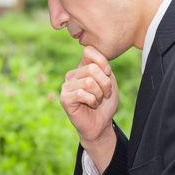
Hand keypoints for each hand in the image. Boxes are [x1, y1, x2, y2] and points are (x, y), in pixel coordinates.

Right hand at [60, 46, 118, 167]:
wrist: (100, 123)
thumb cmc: (105, 103)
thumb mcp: (109, 82)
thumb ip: (104, 69)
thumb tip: (98, 67)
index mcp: (82, 67)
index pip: (89, 51)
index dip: (102, 61)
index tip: (108, 73)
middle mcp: (72, 74)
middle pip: (92, 68)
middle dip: (105, 83)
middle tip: (105, 94)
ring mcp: (66, 86)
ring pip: (89, 82)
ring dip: (99, 94)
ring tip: (97, 100)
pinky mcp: (64, 98)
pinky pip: (82, 94)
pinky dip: (92, 101)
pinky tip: (91, 105)